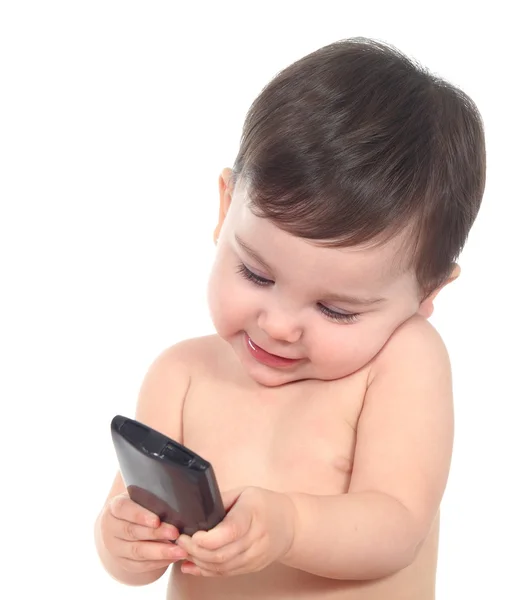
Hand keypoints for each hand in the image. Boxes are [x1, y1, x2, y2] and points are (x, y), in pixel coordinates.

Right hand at [99, 493, 187, 573]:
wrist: (124, 527)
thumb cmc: (140, 507)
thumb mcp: (141, 499)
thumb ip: (152, 500)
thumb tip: (174, 505)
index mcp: (114, 508)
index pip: (123, 509)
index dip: (140, 515)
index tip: (157, 520)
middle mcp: (111, 528)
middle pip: (132, 532)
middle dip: (156, 533)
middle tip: (175, 533)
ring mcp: (116, 548)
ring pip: (137, 551)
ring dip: (160, 552)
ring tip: (180, 551)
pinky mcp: (124, 562)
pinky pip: (140, 565)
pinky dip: (158, 562)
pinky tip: (172, 558)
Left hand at [176, 486, 295, 576]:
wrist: (290, 524)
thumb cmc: (264, 504)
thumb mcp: (243, 492)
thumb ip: (220, 500)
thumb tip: (193, 509)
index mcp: (252, 513)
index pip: (230, 531)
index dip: (207, 538)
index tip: (191, 534)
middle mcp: (256, 538)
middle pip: (221, 554)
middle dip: (195, 550)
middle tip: (180, 540)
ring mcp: (255, 556)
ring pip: (221, 567)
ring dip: (198, 561)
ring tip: (184, 550)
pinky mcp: (251, 567)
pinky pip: (225, 574)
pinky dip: (205, 571)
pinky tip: (192, 564)